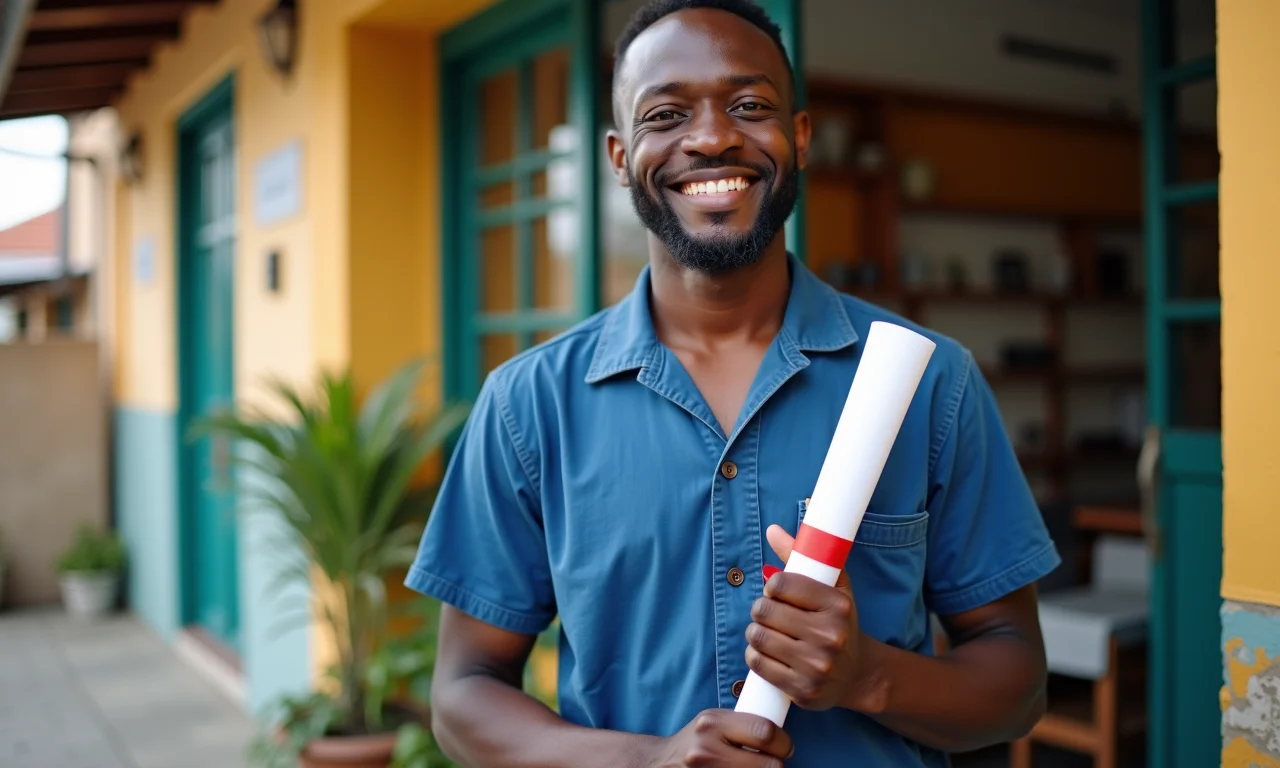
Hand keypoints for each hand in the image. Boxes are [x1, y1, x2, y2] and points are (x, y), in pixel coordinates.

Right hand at [644, 709, 792, 766]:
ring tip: (756, 767)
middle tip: (774, 761)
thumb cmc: (694, 741)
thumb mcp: (712, 721)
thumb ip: (741, 723)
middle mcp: (708, 750)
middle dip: (777, 763)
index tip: (784, 746)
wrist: (661, 764)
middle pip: (768, 764)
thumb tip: (780, 733)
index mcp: (712, 723)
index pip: (765, 731)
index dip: (783, 742)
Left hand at [743, 524, 872, 711]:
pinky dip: (756, 656)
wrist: (857, 674)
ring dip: (756, 633)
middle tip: (769, 614)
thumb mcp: (830, 587)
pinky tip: (769, 654)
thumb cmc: (837, 623)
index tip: (777, 592)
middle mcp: (830, 636)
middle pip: (765, 611)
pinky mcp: (803, 690)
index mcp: (838, 605)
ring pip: (758, 637)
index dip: (772, 586)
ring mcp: (817, 666)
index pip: (780, 584)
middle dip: (761, 610)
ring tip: (768, 633)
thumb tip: (772, 530)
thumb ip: (801, 556)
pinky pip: (758, 664)